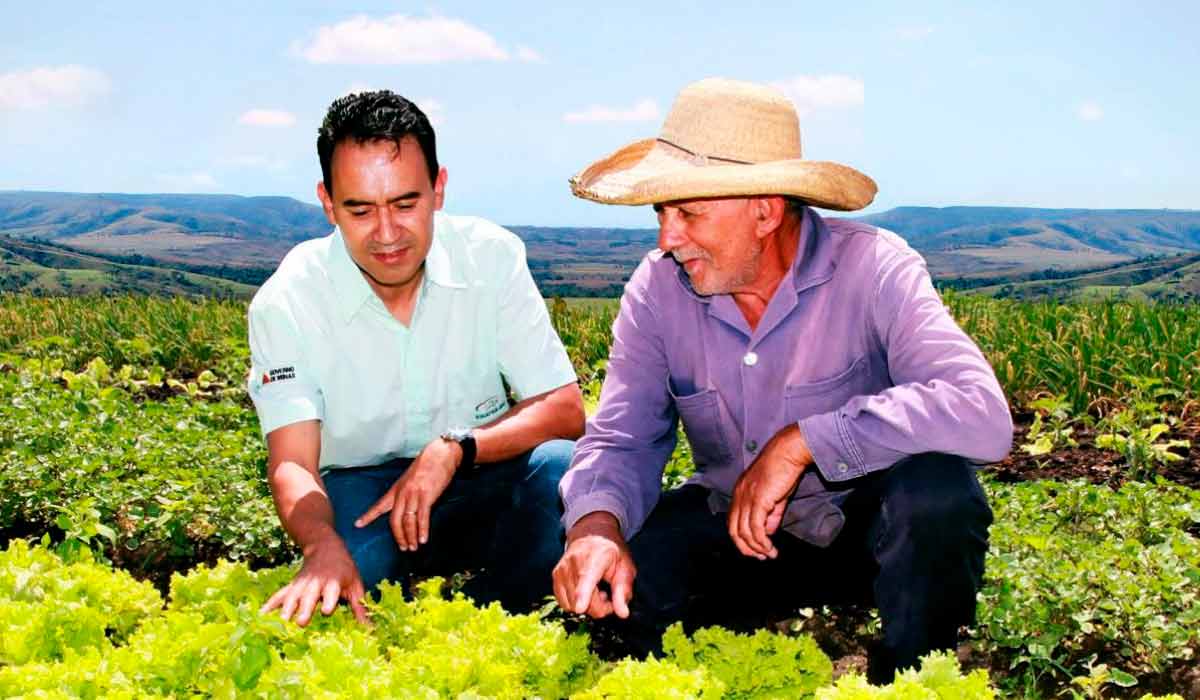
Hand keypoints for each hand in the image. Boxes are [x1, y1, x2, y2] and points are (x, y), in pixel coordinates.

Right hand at [261, 535, 367, 624]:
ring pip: (292, 596)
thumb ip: (361, 606)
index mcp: (333, 582)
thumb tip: (371, 628)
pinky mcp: (291, 585)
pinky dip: (270, 605)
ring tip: (280, 625)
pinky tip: (261, 616)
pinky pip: (279, 595)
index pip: (331, 591)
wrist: (325, 546)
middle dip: (304, 608)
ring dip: (286, 609)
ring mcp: (301, 584)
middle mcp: (316, 583)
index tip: (326, 610)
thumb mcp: (356, 584)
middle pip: (309, 596)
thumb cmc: (344, 569)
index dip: (329, 600)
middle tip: (300, 623)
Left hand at [355, 438, 460, 551]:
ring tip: (414, 547)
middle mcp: (402, 493)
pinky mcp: (426, 496)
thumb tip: (408, 508)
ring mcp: (414, 495)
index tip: (357, 524)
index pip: (379, 505)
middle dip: (398, 537)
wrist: (440, 454)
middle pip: (394, 520)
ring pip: (408, 521)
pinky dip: (422, 530)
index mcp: (396, 489)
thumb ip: (407, 493)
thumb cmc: (428, 465)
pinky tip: (423, 539)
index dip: (368, 516)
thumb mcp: (411, 479)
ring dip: (411, 537)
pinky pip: (422, 517)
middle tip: (403, 548)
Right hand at [553, 512, 636, 618]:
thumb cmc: (611, 552)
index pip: (587, 578)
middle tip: (609, 597)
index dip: (583, 595)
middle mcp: (574, 561)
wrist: (592, 534)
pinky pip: (564, 604)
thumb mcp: (626, 569)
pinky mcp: (555, 576)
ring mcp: (562, 569)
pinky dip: (576, 604)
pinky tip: (585, 593)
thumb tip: (622, 614)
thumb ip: (623, 592)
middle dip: (600, 607)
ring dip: (588, 606)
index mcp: (596, 557)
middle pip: (583, 600)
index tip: (580, 608)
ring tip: (596, 591)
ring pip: (573, 605)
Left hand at [728, 423, 811, 559]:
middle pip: (734, 530)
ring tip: (770, 554)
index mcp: (739, 492)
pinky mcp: (758, 500)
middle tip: (760, 557)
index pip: (733, 521)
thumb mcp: (775, 495)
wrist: (789, 452)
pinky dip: (762, 542)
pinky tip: (770, 548)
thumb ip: (770, 515)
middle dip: (746, 548)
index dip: (742, 539)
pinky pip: (755, 528)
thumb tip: (767, 533)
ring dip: (757, 548)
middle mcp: (739, 496)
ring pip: (744, 532)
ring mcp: (747, 498)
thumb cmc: (784, 469)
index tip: (755, 549)